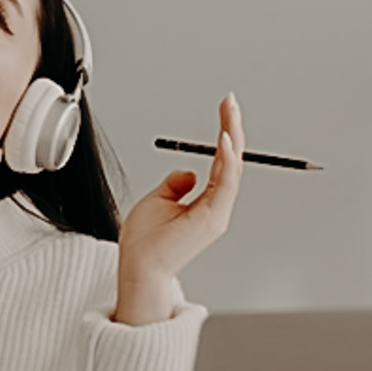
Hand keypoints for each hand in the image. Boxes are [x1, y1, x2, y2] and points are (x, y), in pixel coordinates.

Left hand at [113, 93, 244, 324]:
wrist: (139, 268)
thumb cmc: (145, 244)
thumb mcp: (157, 200)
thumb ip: (175, 184)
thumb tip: (188, 172)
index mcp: (206, 204)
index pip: (221, 161)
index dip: (224, 134)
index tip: (224, 110)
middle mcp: (216, 208)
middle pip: (231, 160)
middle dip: (232, 128)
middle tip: (230, 102)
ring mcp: (216, 213)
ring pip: (232, 167)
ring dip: (232, 136)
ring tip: (229, 112)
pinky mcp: (212, 218)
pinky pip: (226, 182)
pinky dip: (227, 159)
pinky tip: (223, 139)